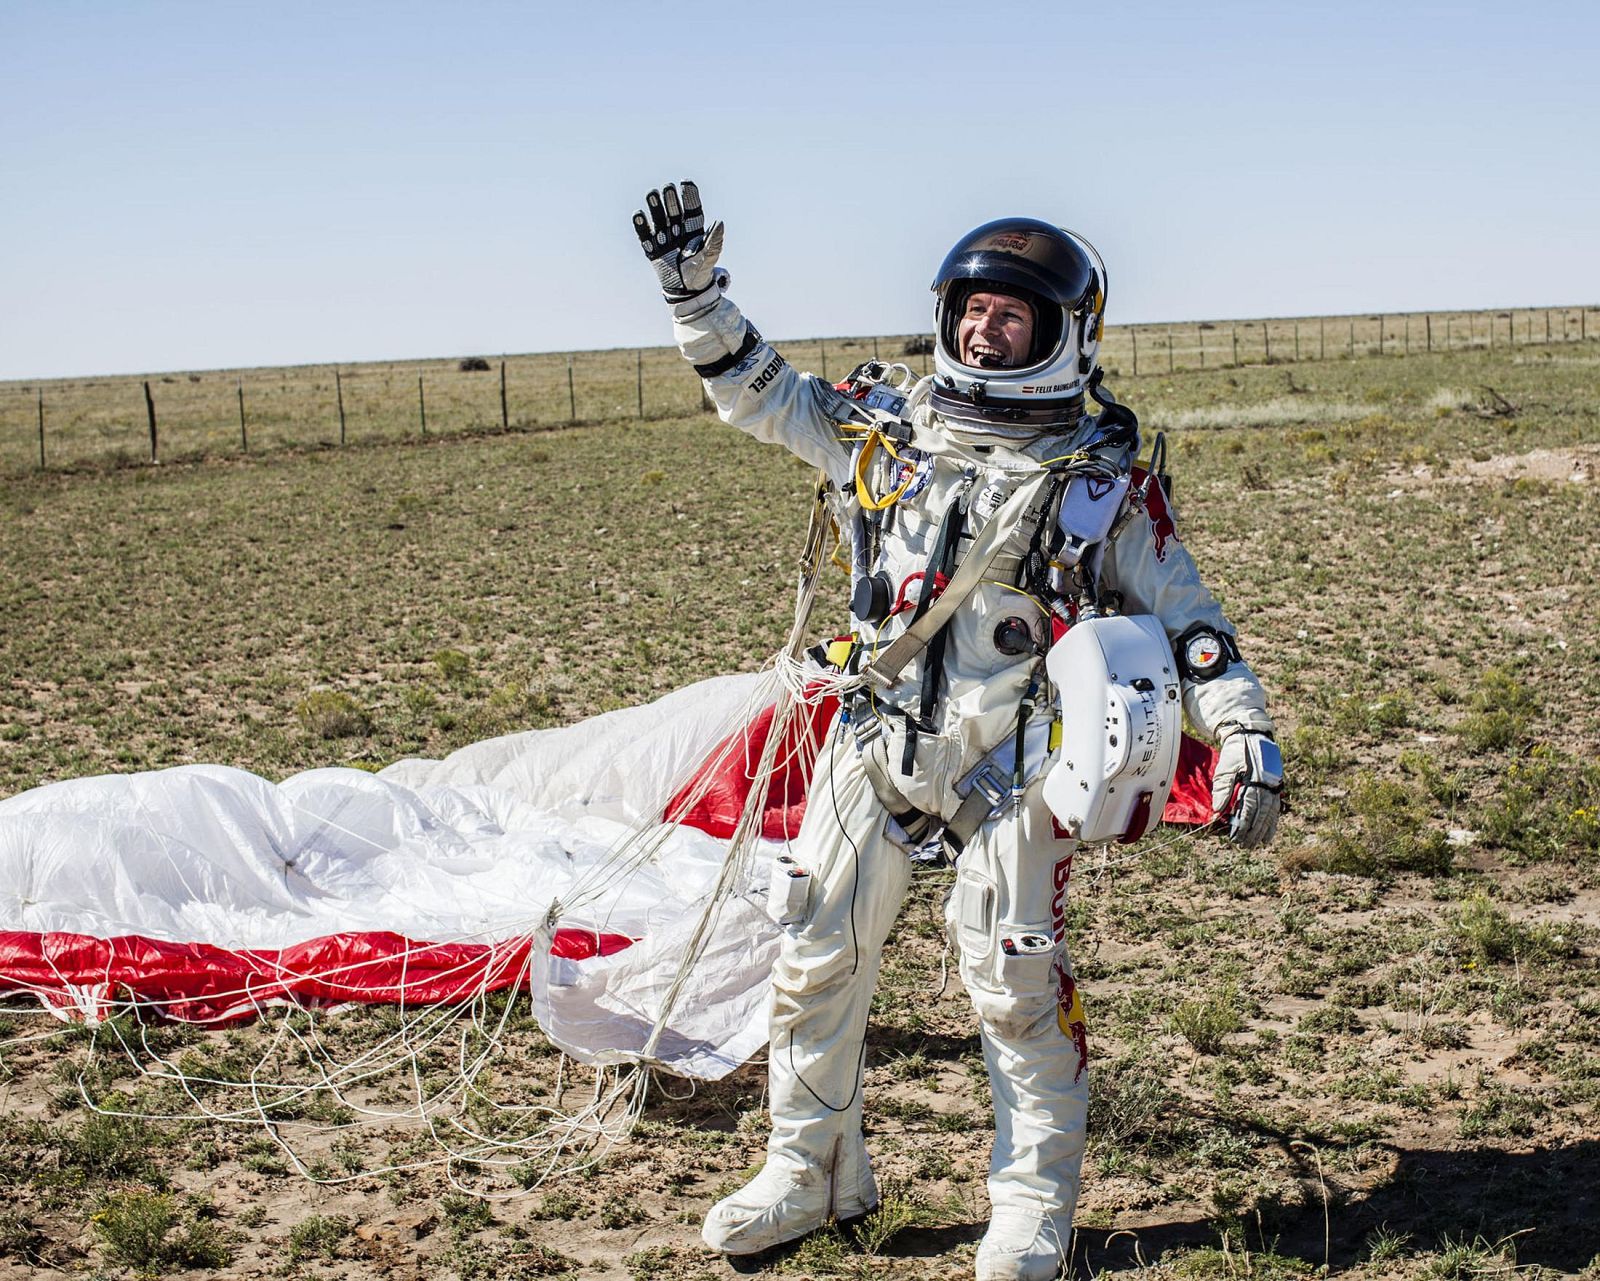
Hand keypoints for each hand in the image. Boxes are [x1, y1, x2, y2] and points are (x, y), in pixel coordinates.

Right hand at [632, 181, 726, 303]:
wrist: (686, 291)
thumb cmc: (700, 273)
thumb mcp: (708, 256)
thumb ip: (714, 240)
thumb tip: (720, 222)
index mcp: (694, 231)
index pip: (692, 211)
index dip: (689, 197)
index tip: (686, 183)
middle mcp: (678, 232)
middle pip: (674, 212)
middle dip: (671, 200)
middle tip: (668, 188)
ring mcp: (664, 239)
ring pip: (659, 219)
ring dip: (655, 207)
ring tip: (652, 193)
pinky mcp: (653, 249)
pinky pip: (645, 235)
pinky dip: (641, 225)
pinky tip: (639, 214)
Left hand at [1211, 730, 1282, 846]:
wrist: (1252, 736)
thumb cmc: (1235, 753)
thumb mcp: (1225, 768)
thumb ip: (1223, 789)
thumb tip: (1218, 811)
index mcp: (1253, 780)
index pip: (1248, 808)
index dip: (1241, 825)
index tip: (1234, 837)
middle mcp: (1266, 785)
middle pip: (1260, 814)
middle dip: (1252, 832)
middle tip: (1243, 846)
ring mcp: (1273, 786)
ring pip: (1270, 814)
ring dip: (1263, 831)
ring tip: (1256, 844)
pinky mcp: (1276, 787)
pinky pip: (1275, 809)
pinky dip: (1272, 823)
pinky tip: (1268, 835)